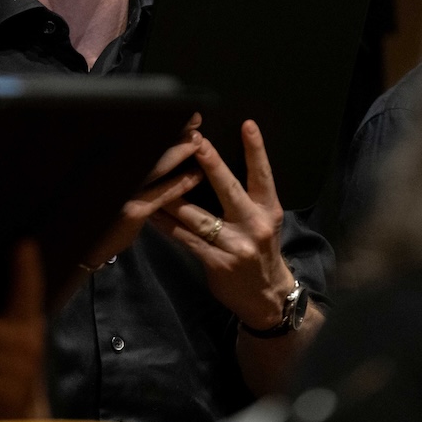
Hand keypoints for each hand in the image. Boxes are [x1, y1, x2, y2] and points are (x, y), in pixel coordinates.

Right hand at [82, 114, 203, 269]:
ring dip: (178, 153)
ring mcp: (123, 192)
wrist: (87, 248)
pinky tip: (195, 176)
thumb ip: (132, 171)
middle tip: (194, 121)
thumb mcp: (113, 187)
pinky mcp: (132, 211)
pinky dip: (179, 183)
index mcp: (111, 165)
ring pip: (155, 167)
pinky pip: (161, 194)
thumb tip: (156, 150)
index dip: (160, 126)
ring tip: (198, 142)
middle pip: (147, 149)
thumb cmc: (103, 216)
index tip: (182, 115)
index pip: (139, 141)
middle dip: (172, 134)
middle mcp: (115, 174)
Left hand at [150, 120, 292, 331]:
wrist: (266, 296)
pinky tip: (152, 211)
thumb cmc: (259, 248)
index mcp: (268, 209)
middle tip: (196, 141)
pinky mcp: (217, 263)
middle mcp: (254, 224)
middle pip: (229, 189)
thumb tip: (212, 166)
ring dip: (174, 195)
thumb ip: (246, 196)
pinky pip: (186, 238)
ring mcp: (236, 246)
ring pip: (199, 215)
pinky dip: (167, 224)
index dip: (256, 150)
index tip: (246, 124)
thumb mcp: (264, 221)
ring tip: (157, 174)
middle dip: (211, 164)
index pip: (263, 174)